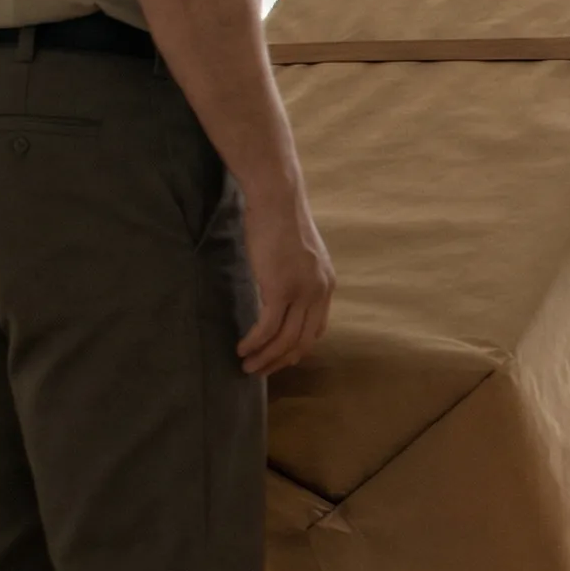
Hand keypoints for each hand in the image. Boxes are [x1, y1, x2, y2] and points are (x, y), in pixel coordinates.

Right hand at [236, 188, 333, 375]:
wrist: (277, 200)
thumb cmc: (281, 221)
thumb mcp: (298, 255)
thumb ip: (296, 278)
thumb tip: (280, 295)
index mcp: (326, 285)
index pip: (316, 330)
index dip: (297, 349)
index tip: (278, 359)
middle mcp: (320, 292)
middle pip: (303, 341)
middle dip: (280, 361)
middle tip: (260, 371)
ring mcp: (302, 292)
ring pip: (285, 340)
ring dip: (265, 357)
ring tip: (247, 366)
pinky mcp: (280, 288)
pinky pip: (268, 327)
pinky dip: (255, 342)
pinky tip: (242, 348)